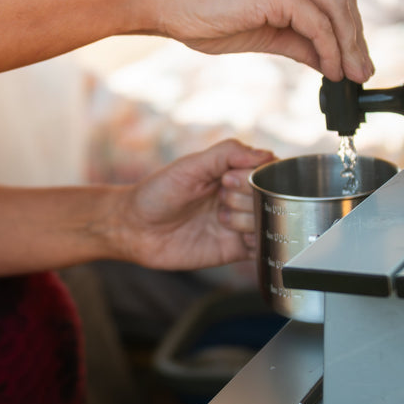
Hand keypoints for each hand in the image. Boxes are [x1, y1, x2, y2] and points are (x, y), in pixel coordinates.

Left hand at [113, 139, 274, 269]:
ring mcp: (237, 224)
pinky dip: (258, 243)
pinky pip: (262, 248)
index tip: (228, 179)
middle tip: (222, 199)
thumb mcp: (189, 166)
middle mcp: (238, 197)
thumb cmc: (156, 193)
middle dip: (248, 197)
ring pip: (267, 221)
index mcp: (230, 173)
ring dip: (248, 219)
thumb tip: (265, 155)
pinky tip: (236, 237)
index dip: (254, 175)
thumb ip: (227, 154)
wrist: (134, 229)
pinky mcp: (233, 249)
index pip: (266, 169)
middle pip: (269, 195)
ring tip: (220, 220)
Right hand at [146, 0, 373, 82]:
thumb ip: (296, 40)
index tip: (354, 57)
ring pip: (336, 8)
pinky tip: (330, 69)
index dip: (349, 26)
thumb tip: (327, 61)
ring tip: (352, 75)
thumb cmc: (198, 14)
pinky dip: (329, 48)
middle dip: (356, 38)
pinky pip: (316, 22)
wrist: (161, 3)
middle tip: (363, 71)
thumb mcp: (259, 30)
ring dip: (348, 46)